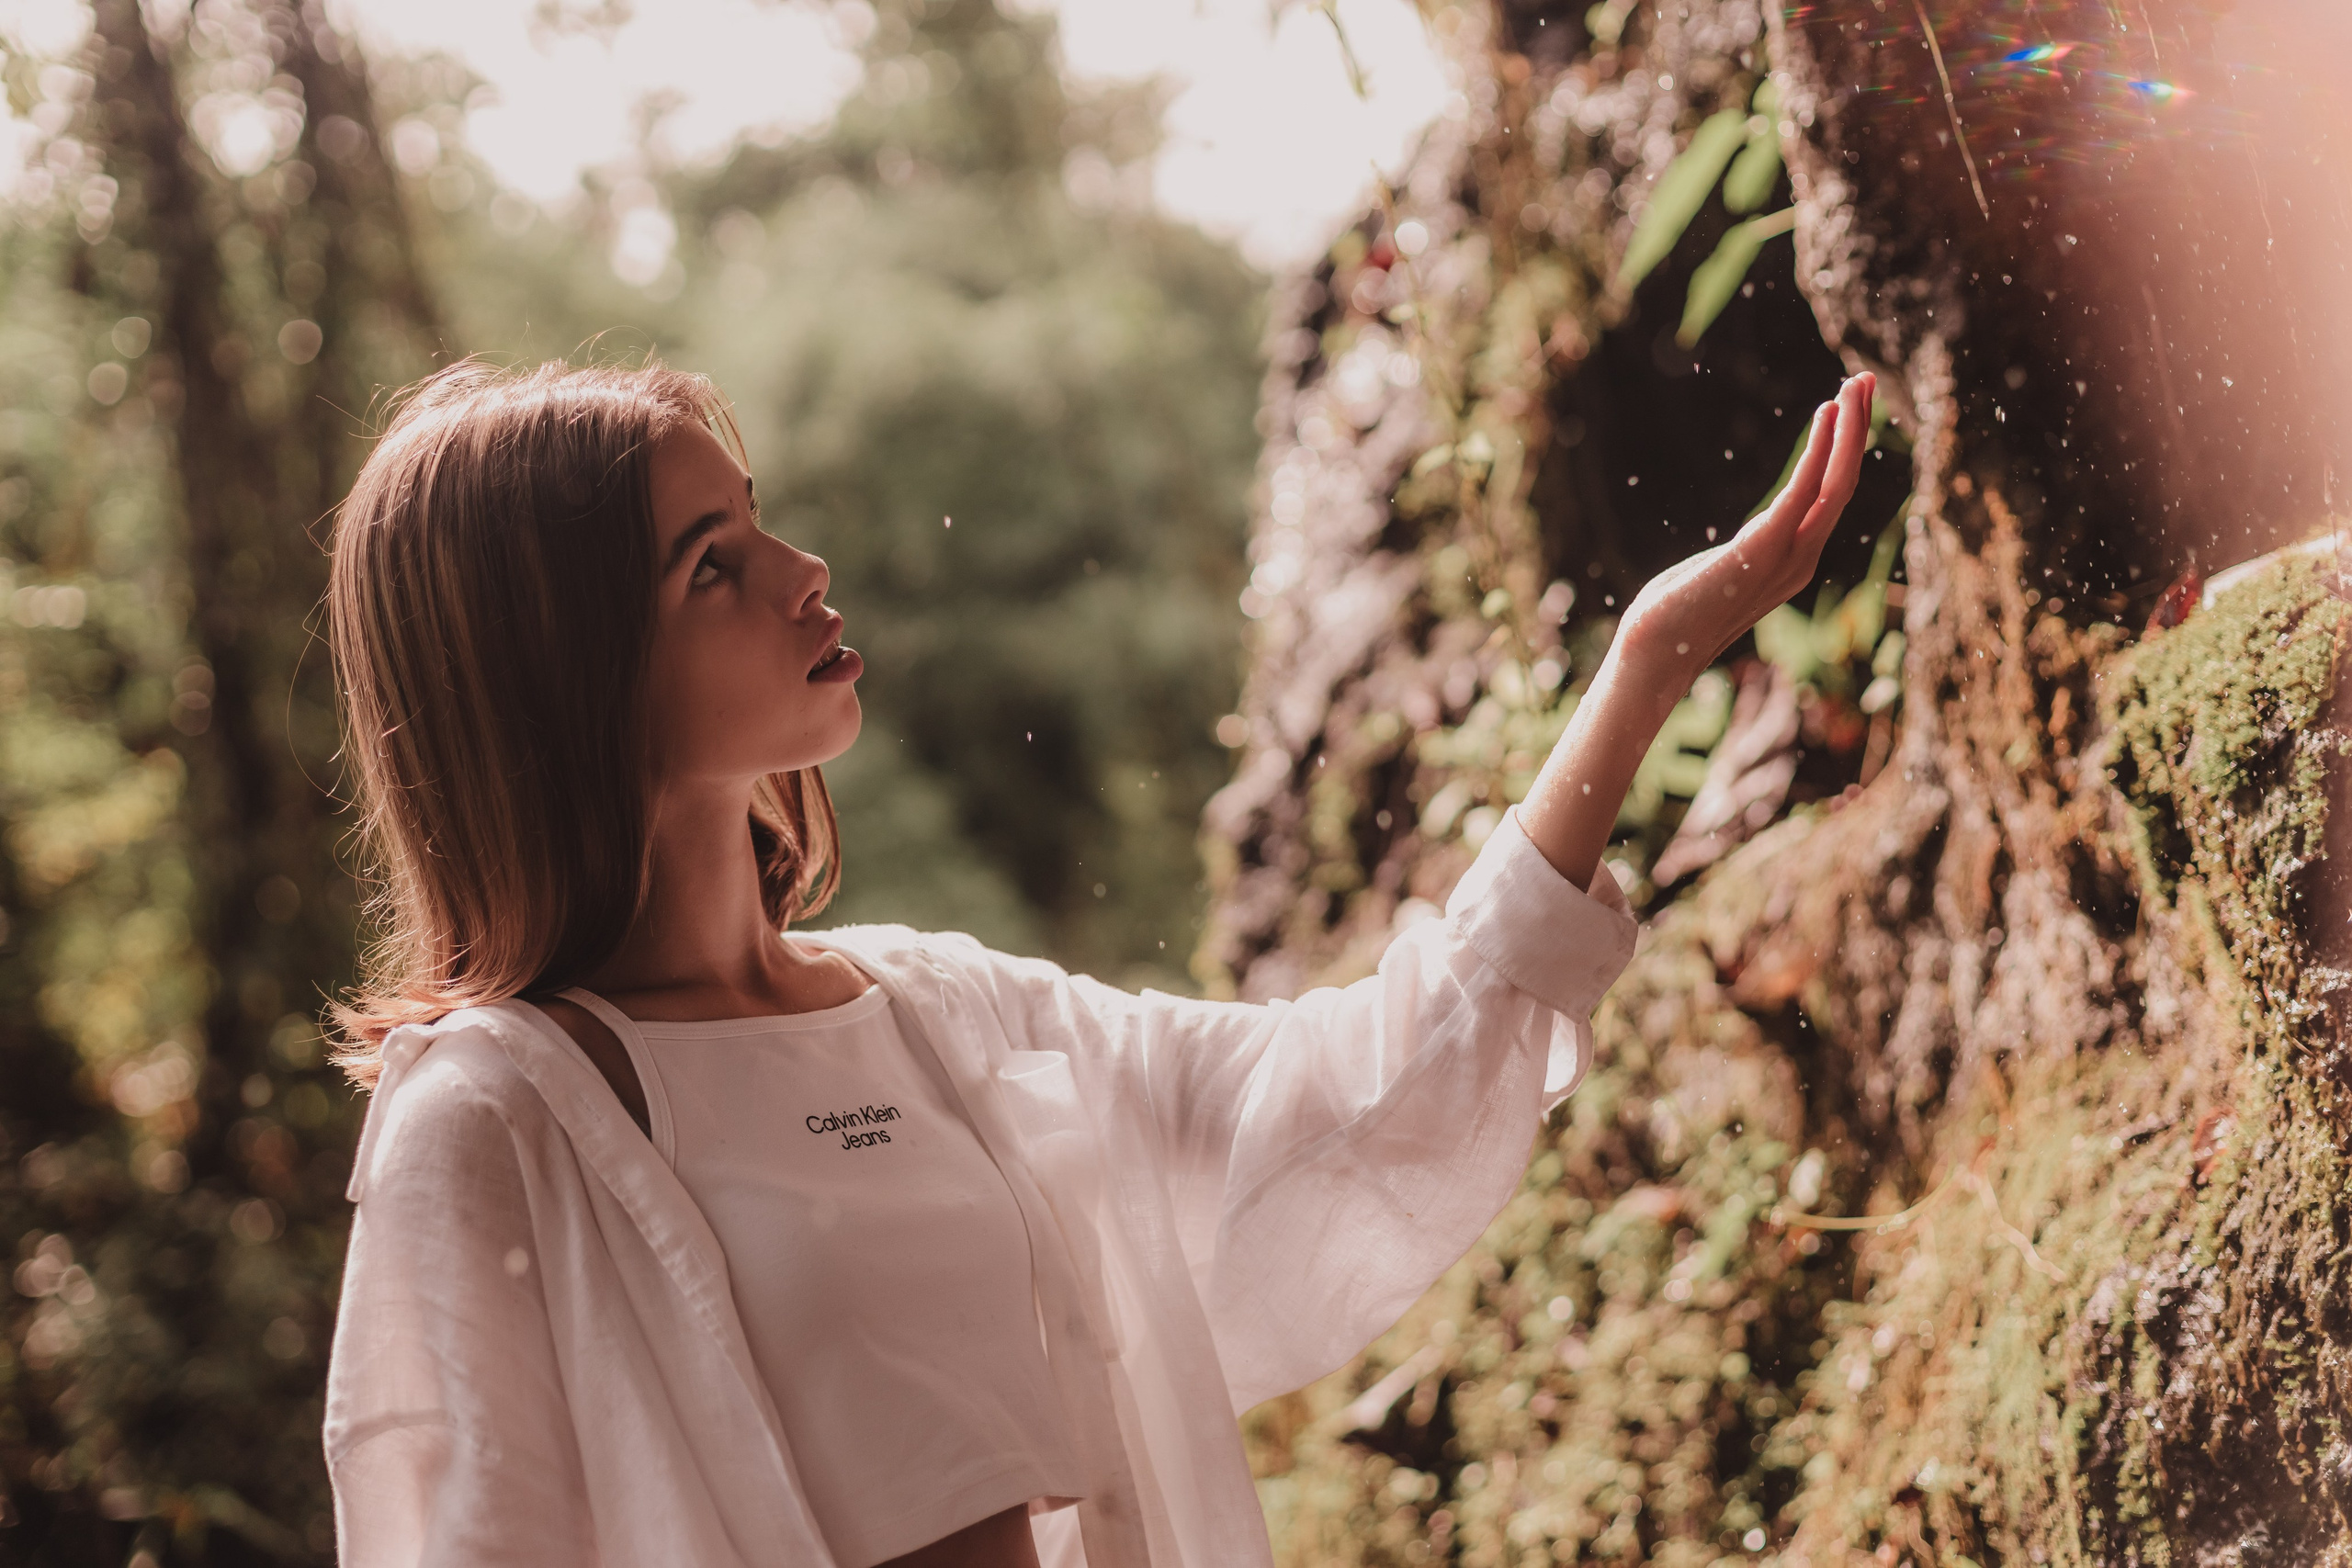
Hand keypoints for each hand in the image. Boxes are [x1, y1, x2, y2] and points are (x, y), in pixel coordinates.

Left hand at [1616, 372, 1876, 685]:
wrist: (1652, 652)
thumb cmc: (1676, 613)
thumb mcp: (1724, 570)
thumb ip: (1748, 549)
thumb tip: (1753, 537)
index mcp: (1794, 562)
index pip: (1831, 498)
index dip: (1844, 450)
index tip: (1846, 403)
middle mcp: (1801, 560)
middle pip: (1844, 485)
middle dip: (1857, 430)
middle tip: (1865, 379)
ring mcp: (1787, 560)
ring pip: (1836, 485)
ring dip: (1848, 431)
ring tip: (1854, 385)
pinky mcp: (1761, 553)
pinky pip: (1803, 494)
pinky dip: (1819, 452)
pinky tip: (1825, 416)